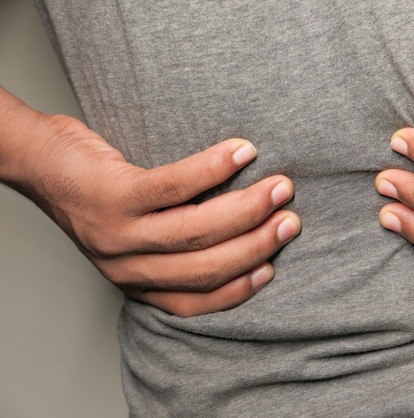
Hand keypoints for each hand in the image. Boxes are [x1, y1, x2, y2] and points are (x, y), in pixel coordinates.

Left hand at [22, 114, 300, 315]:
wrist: (38, 161)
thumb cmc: (98, 193)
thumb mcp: (134, 234)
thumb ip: (174, 244)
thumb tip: (240, 231)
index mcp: (137, 280)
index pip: (195, 300)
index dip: (239, 288)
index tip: (272, 267)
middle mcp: (127, 266)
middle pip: (205, 265)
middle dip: (257, 244)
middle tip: (291, 220)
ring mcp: (118, 233)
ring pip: (195, 230)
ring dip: (246, 208)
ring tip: (279, 187)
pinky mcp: (112, 196)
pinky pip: (172, 186)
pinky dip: (214, 169)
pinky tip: (242, 153)